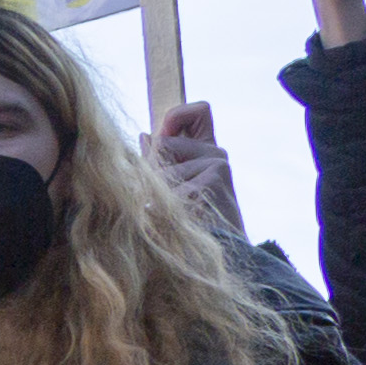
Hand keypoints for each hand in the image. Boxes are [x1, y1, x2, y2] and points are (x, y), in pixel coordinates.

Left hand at [151, 99, 241, 232]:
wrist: (221, 254)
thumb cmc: (195, 222)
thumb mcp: (175, 187)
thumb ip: (163, 161)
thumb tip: (144, 135)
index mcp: (208, 150)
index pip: (199, 110)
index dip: (177, 115)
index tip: (162, 135)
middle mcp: (215, 153)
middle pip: (163, 144)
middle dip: (152, 171)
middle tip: (166, 198)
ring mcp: (216, 164)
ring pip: (161, 170)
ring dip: (156, 196)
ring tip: (176, 214)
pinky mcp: (212, 180)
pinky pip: (168, 189)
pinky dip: (163, 209)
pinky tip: (182, 221)